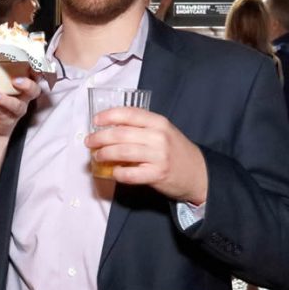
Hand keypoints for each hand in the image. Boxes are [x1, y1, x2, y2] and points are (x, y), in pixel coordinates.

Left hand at [0, 76, 40, 137]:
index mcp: (23, 86)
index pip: (34, 76)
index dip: (35, 71)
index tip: (29, 64)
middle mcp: (24, 98)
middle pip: (34, 90)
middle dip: (27, 85)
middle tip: (15, 80)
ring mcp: (17, 111)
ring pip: (18, 106)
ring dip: (5, 99)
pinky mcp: (8, 121)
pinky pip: (4, 114)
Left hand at [86, 107, 207, 203]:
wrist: (199, 173)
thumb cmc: (176, 151)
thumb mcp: (164, 132)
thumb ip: (142, 128)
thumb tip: (110, 128)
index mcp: (158, 122)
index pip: (129, 114)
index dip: (108, 116)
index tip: (95, 120)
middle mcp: (158, 137)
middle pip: (121, 134)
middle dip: (100, 137)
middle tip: (89, 142)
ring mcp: (158, 156)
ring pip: (123, 152)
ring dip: (105, 154)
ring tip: (98, 156)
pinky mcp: (157, 174)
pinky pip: (130, 174)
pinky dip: (118, 173)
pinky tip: (114, 172)